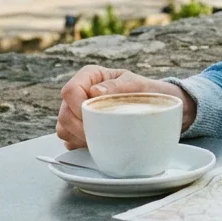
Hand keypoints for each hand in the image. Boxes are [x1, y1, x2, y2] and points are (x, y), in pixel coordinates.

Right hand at [55, 65, 196, 149]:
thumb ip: (118, 86)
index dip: (77, 107)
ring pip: (63, 127)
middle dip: (78, 128)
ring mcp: (77, 110)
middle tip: (97, 136)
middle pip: (64, 113)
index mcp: (90, 76)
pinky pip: (68, 139)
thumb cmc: (148, 92)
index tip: (93, 119)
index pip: (70, 91)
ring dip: (77, 137)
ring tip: (98, 140)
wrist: (158, 107)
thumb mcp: (138, 85)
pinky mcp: (80, 127)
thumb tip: (94, 92)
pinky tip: (95, 144)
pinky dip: (78, 144)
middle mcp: (80, 92)